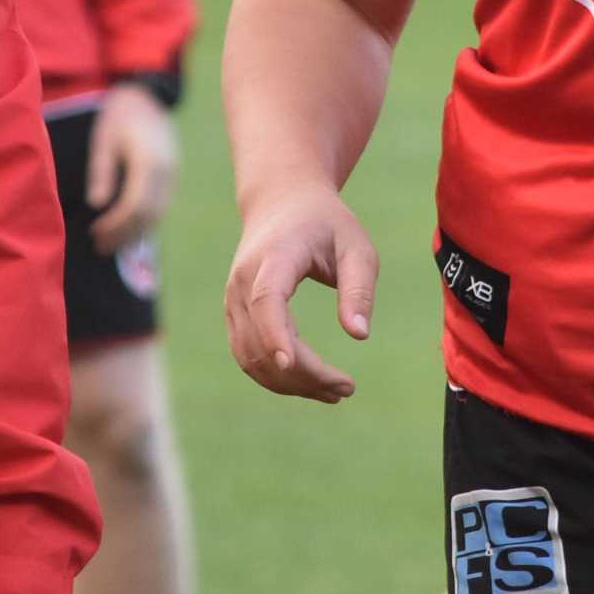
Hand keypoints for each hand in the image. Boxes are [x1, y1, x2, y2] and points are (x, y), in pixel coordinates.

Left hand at [85, 80, 177, 251]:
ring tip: (111, 245)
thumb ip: (102, 171)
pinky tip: (128, 230)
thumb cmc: (119, 116)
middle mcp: (166, 171)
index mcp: (148, 161)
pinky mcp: (172, 176)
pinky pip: (162, 206)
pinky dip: (145, 222)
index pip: (135, 204)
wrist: (146, 97)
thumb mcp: (103, 139)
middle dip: (124, 234)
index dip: (116, 224)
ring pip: (158, 214)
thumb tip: (97, 204)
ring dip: (135, 233)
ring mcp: (173, 174)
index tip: (96, 232)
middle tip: (100, 247)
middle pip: (148, 215)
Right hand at [223, 182, 376, 401]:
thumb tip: (359, 335)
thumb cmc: (326, 224)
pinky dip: (276, 377)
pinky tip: (311, 383)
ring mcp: (234, 299)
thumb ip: (359, 288)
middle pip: (261, 340)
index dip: (274, 333)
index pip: (266, 300)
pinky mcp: (235, 314)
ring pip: (250, 357)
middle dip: (303, 374)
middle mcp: (244, 280)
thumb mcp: (356, 247)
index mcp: (275, 256)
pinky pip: (247, 356)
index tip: (290, 363)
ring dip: (290, 383)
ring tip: (336, 391)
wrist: (281, 202)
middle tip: (348, 389)